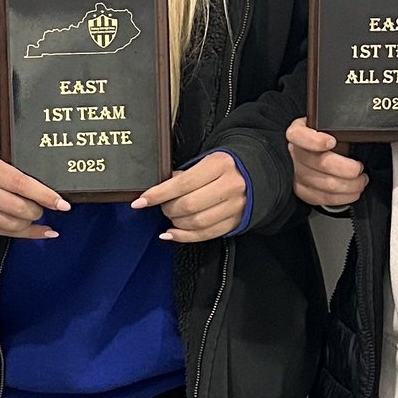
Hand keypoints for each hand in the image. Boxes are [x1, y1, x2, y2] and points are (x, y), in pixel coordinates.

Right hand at [0, 156, 67, 237]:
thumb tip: (50, 193)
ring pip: (13, 224)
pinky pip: (6, 234)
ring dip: (31, 222)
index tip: (62, 203)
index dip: (45, 196)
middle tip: (44, 206)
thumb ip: (19, 176)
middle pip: (18, 208)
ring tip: (35, 214)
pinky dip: (28, 234)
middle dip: (38, 210)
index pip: (21, 184)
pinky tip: (42, 231)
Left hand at [131, 152, 246, 242]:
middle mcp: (230, 186)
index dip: (158, 194)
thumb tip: (159, 190)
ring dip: (176, 223)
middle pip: (189, 206)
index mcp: (220, 165)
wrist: (256, 172)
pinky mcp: (236, 221)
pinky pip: (206, 234)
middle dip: (167, 208)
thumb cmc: (225, 166)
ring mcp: (235, 206)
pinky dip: (184, 237)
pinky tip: (172, 233)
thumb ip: (184, 174)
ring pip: (196, 222)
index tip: (140, 201)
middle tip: (162, 205)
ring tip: (170, 216)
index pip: (182, 184)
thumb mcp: (206, 160)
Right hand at [286, 117, 367, 207]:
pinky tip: (353, 192)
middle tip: (359, 168)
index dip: (315, 140)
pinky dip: (344, 197)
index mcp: (298, 132)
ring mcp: (296, 174)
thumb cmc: (324, 136)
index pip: (298, 136)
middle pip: (320, 163)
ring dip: (350, 185)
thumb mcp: (328, 125)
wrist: (314, 152)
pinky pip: (324, 198)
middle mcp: (295, 153)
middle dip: (347, 169)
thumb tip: (355, 134)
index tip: (331, 142)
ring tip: (361, 180)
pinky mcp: (302, 191)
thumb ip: (336, 128)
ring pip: (325, 184)